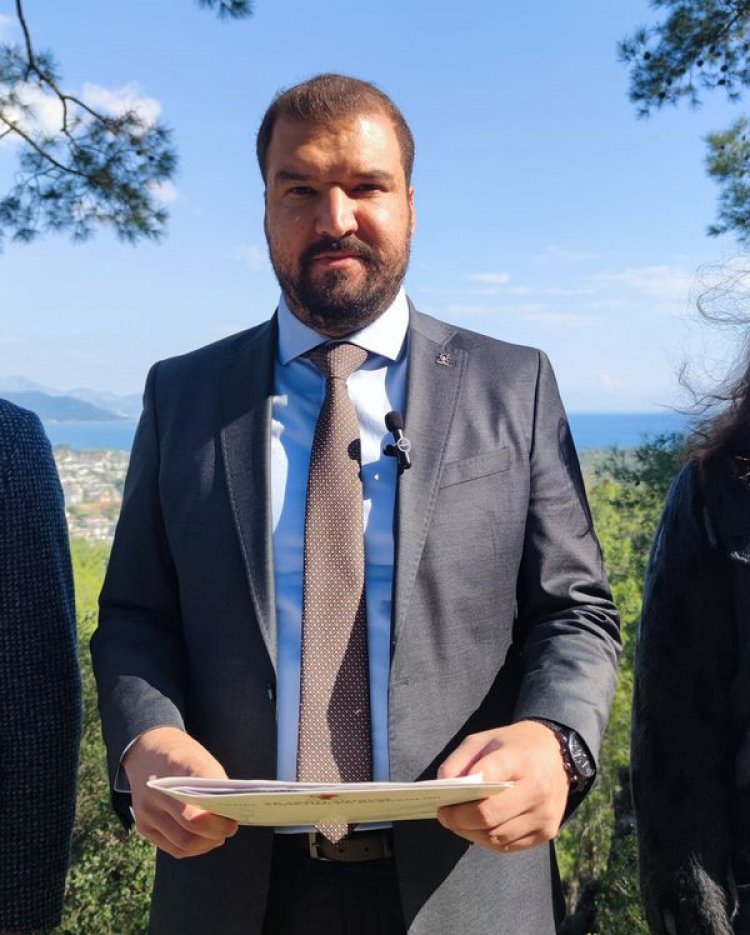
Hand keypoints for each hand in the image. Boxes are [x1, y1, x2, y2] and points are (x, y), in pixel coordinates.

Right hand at [123, 726, 238, 858]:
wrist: (148, 749)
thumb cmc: (183, 756)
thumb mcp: (203, 762)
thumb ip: (215, 789)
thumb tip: (230, 818)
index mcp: (173, 778)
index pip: (195, 816)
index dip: (217, 825)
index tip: (232, 823)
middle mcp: (156, 797)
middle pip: (188, 835)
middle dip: (213, 837)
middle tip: (228, 830)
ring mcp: (146, 814)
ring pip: (181, 845)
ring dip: (203, 846)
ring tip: (217, 836)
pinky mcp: (142, 826)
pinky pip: (170, 847)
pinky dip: (190, 848)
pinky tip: (202, 840)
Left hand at [436, 720, 569, 852]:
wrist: (557, 753)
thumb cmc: (513, 745)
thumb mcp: (483, 740)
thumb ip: (459, 760)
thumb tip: (442, 786)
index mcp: (520, 760)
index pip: (487, 780)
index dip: (460, 796)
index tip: (442, 802)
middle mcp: (537, 789)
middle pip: (489, 816)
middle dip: (460, 820)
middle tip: (444, 816)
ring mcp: (544, 814)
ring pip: (497, 837)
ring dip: (471, 833)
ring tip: (458, 823)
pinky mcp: (547, 832)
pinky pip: (509, 845)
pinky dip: (488, 840)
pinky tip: (478, 829)